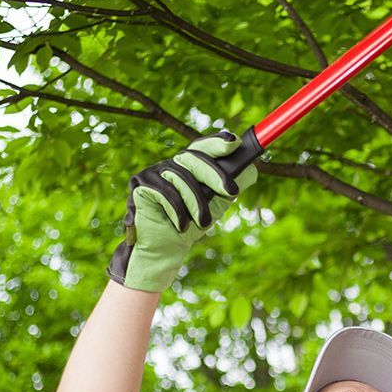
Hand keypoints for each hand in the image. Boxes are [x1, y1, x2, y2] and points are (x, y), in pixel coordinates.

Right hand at [107, 130, 258, 292]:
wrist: (165, 249)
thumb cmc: (190, 225)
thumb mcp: (216, 205)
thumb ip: (229, 187)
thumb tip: (252, 170)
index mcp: (189, 166)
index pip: (203, 147)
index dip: (217, 142)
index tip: (234, 141)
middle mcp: (170, 164)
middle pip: (194, 157)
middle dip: (215, 175)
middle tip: (231, 192)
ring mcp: (153, 172)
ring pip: (181, 177)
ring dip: (196, 204)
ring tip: (202, 224)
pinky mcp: (139, 184)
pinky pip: (164, 191)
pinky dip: (177, 211)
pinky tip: (180, 225)